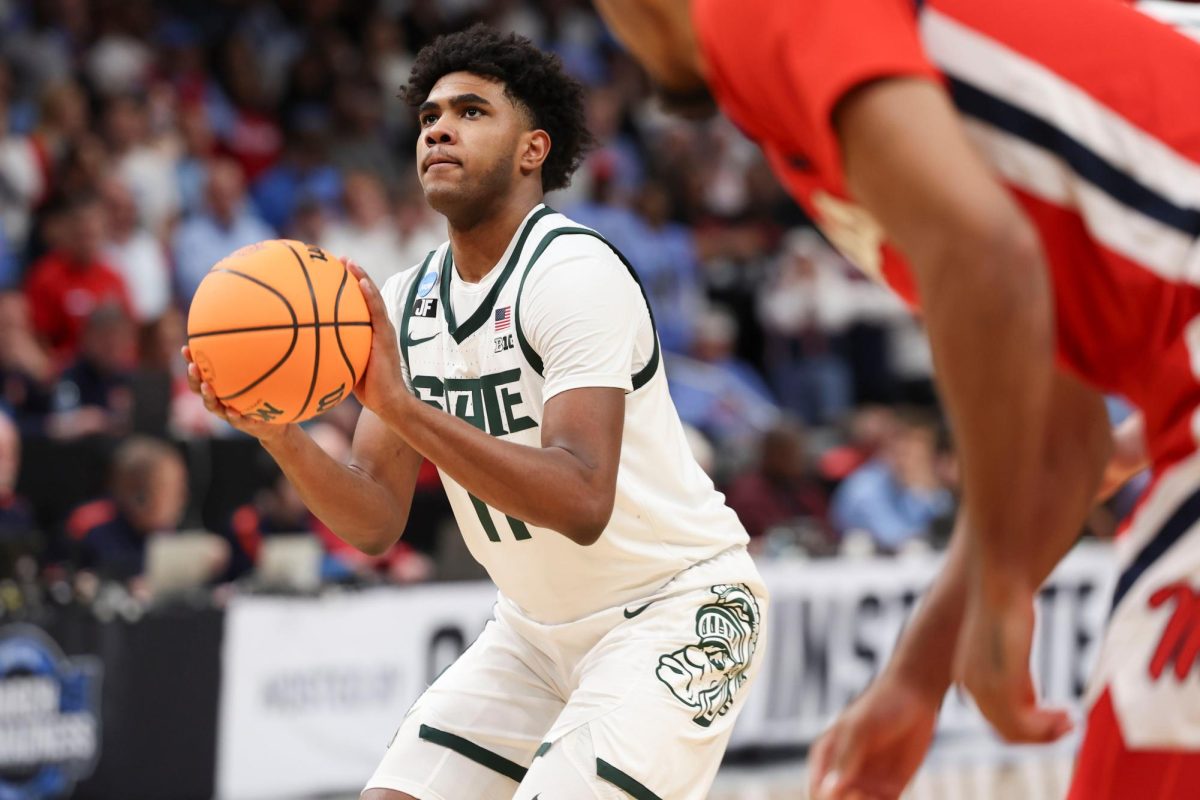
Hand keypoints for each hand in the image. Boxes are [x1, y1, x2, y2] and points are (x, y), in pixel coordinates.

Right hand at [180, 345, 290, 442]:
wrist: (274, 422)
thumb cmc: (263, 395)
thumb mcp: (260, 375)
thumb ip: (255, 359)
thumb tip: (259, 331)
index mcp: (218, 387)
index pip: (200, 372)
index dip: (190, 361)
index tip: (186, 348)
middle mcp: (218, 399)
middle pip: (199, 389)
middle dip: (194, 377)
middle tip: (193, 366)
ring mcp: (227, 412)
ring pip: (212, 406)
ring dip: (208, 396)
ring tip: (207, 387)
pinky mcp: (241, 423)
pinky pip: (236, 420)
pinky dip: (234, 416)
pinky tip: (234, 411)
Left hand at [343, 259, 406, 415]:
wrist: (388, 402)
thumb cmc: (366, 389)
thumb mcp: (344, 367)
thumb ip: (331, 355)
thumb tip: (301, 352)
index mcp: (368, 333)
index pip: (358, 306)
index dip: (348, 288)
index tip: (332, 272)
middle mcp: (377, 328)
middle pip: (366, 295)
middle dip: (354, 275)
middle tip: (340, 258)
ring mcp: (384, 331)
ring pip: (373, 298)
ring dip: (362, 277)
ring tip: (350, 261)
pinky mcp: (386, 337)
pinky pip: (378, 312)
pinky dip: (371, 295)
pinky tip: (362, 282)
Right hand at [809, 671, 939, 799]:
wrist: (914, 698)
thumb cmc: (879, 705)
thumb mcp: (859, 728)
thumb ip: (845, 759)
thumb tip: (830, 791)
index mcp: (826, 758)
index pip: (817, 791)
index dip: (827, 799)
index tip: (850, 788)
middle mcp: (843, 774)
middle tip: (863, 793)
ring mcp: (867, 783)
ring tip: (877, 795)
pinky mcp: (890, 790)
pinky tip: (888, 794)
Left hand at [953, 583, 1072, 742]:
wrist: (1000, 583)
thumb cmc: (1008, 608)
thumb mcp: (1009, 650)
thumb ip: (1015, 676)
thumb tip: (1030, 699)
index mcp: (969, 678)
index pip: (995, 719)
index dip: (1027, 727)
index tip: (1056, 718)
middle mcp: (970, 686)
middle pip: (1006, 730)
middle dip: (1040, 734)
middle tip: (1069, 725)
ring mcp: (983, 687)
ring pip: (1016, 731)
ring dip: (1047, 734)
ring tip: (1072, 722)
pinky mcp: (1001, 683)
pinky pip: (1023, 724)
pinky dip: (1047, 728)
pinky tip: (1069, 716)